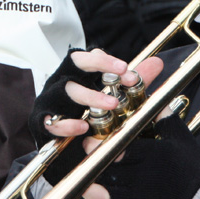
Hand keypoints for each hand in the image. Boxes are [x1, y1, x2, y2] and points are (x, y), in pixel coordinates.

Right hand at [43, 50, 163, 140]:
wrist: (60, 142)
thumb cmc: (86, 111)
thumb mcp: (112, 95)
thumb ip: (133, 80)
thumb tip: (157, 63)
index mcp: (78, 72)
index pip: (90, 55)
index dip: (108, 61)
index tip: (127, 70)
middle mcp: (64, 79)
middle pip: (76, 62)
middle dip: (100, 65)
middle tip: (123, 74)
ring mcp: (52, 98)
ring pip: (68, 90)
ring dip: (90, 96)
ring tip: (112, 105)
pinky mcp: (42, 120)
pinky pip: (52, 120)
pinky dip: (68, 124)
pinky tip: (83, 127)